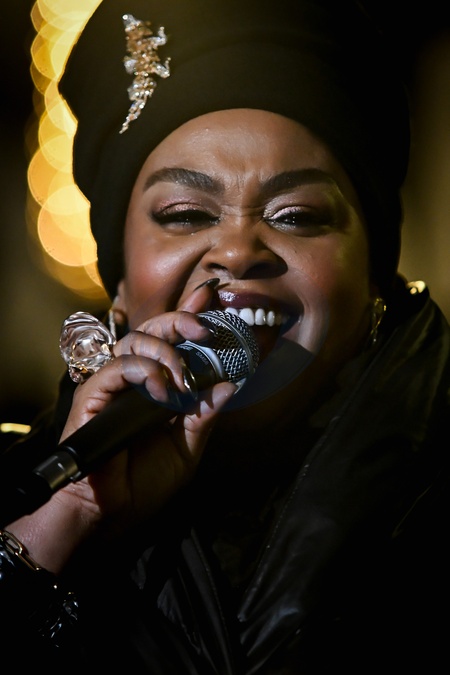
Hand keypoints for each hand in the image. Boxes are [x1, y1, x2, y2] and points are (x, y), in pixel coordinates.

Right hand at [7, 281, 235, 571]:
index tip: (213, 297)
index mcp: (159, 387)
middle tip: (204, 330)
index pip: (174, 341)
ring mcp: (113, 384)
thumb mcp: (187, 447)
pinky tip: (163, 392)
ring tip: (182, 379)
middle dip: (181, 320)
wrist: (110, 512)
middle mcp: (135, 379)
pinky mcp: (94, 394)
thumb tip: (229, 384)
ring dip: (165, 351)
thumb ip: (205, 415)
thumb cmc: (143, 482)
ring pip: (134, 341)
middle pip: (154, 329)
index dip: (191, 316)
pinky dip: (145, 372)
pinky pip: (119, 366)